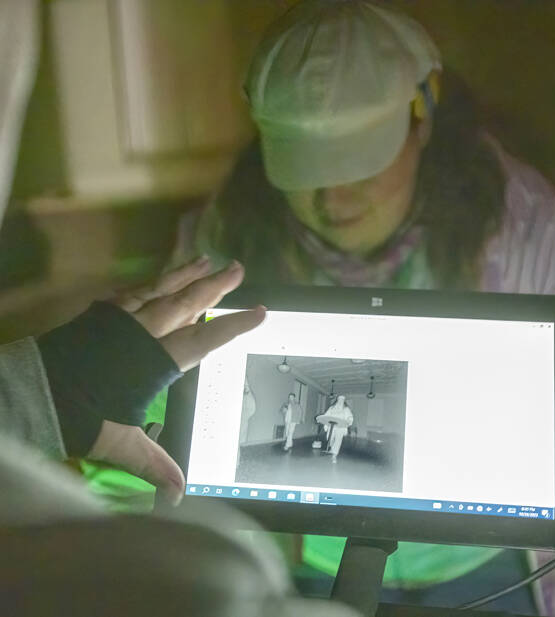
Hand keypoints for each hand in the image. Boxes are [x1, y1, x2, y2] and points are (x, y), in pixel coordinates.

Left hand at [88, 257, 265, 504]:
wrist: (32, 391)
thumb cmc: (81, 416)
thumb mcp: (121, 444)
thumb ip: (155, 464)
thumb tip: (178, 496)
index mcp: (156, 361)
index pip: (206, 339)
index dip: (235, 325)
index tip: (260, 311)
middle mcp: (144, 333)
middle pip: (187, 303)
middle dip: (215, 286)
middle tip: (238, 269)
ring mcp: (122, 318)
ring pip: (161, 289)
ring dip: (186, 274)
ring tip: (206, 259)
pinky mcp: (101, 313)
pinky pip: (134, 290)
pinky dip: (151, 282)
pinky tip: (158, 277)